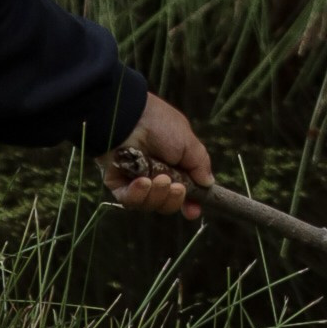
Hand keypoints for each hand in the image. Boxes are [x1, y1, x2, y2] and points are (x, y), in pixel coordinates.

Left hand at [101, 91, 212, 221]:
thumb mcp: (189, 143)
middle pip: (167, 203)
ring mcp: (135, 181)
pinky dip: (138, 195)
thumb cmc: (160, 125)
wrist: (129, 117)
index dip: (189, 204)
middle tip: (175, 186)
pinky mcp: (118, 184)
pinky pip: (129, 201)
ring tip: (157, 178)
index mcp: (173, 166)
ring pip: (149, 204)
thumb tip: (208, 183)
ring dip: (157, 195)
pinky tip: (142, 182)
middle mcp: (154, 175)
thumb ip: (200, 164)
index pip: (182, 193)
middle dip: (173, 199)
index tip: (193, 211)